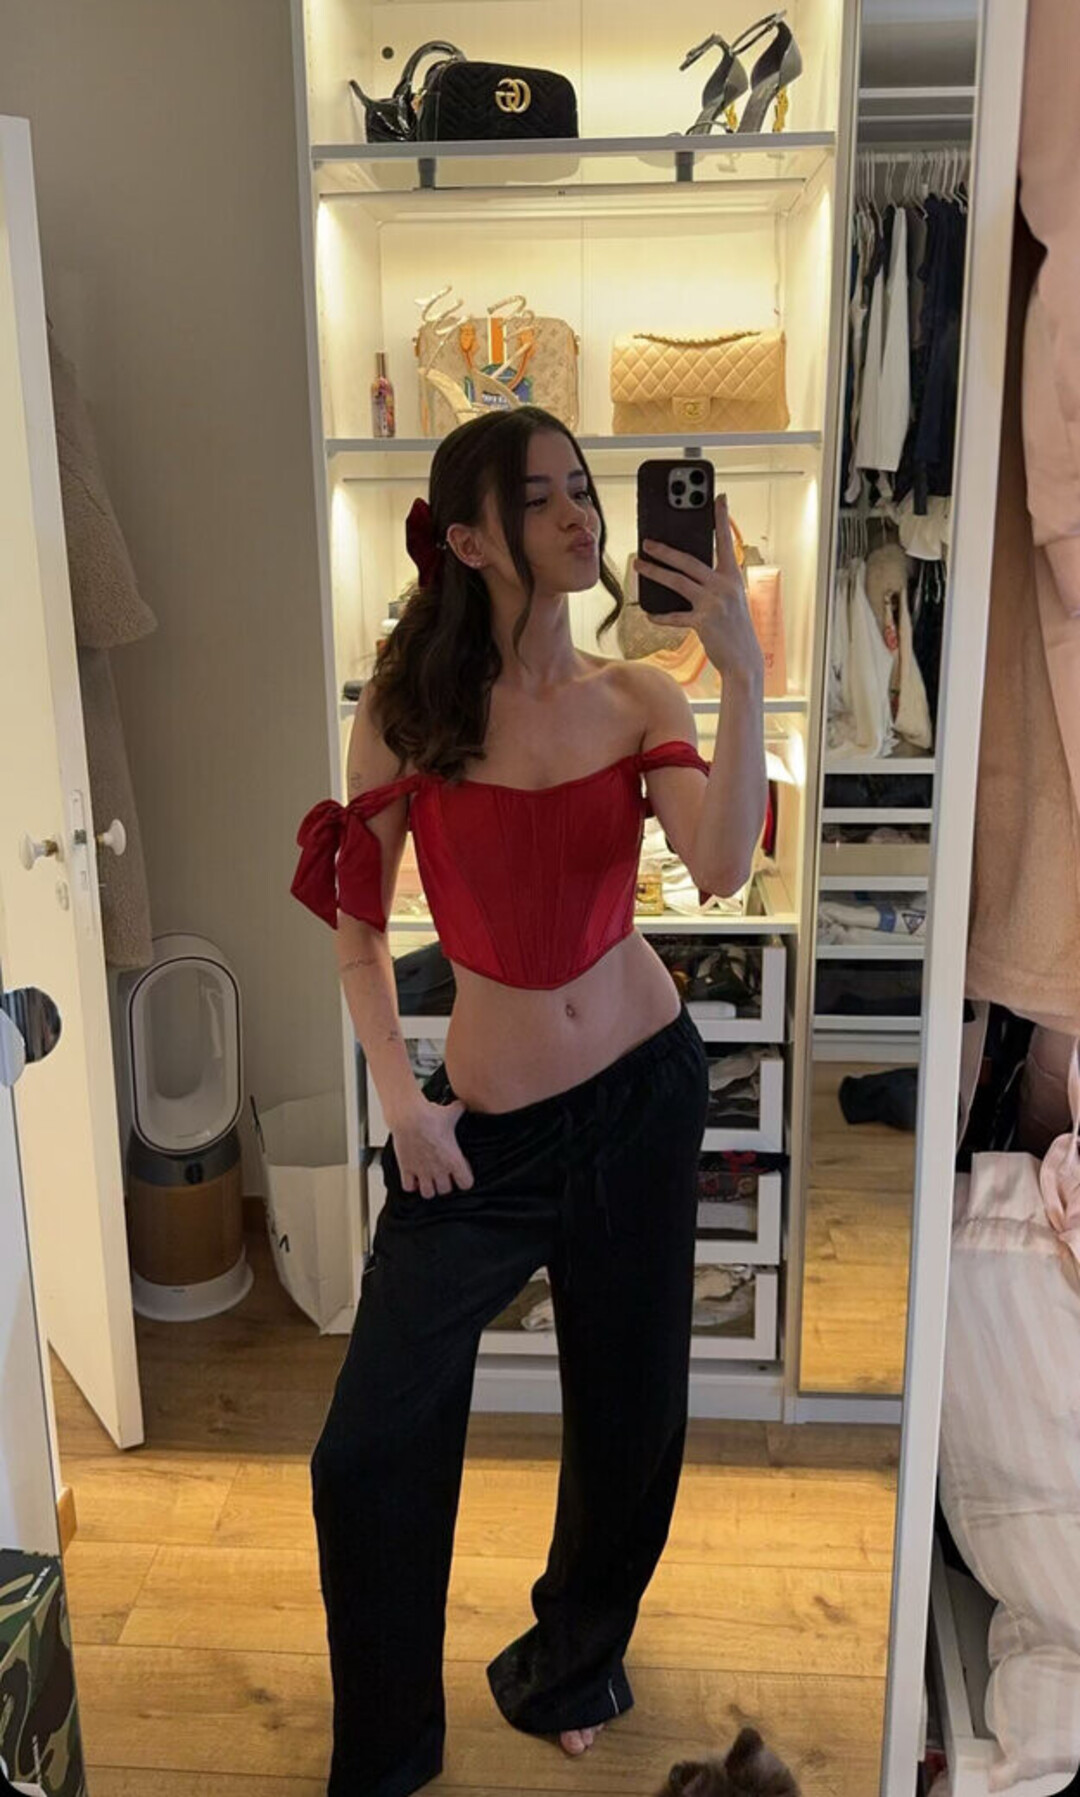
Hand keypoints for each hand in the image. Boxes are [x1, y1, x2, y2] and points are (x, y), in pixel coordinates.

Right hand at [389, 1096, 474, 1199]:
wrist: (408, 1116)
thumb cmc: (430, 1116)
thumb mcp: (451, 1112)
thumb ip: (459, 1111)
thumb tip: (463, 1104)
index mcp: (453, 1160)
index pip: (466, 1184)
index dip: (464, 1178)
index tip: (460, 1171)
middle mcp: (439, 1170)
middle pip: (445, 1191)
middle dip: (444, 1184)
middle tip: (442, 1174)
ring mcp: (422, 1171)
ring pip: (428, 1193)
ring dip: (428, 1187)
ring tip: (428, 1177)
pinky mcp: (406, 1169)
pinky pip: (408, 1188)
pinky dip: (411, 1184)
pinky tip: (413, 1175)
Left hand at [635, 494, 764, 684]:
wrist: (744, 659)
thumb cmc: (734, 627)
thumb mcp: (730, 599)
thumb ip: (712, 582)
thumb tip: (684, 570)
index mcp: (733, 576)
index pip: (726, 541)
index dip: (722, 518)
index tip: (719, 498)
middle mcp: (724, 586)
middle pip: (689, 561)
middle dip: (665, 550)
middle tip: (647, 542)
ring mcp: (713, 603)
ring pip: (677, 582)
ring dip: (654, 573)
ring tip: (638, 566)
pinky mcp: (703, 622)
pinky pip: (675, 616)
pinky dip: (661, 615)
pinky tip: (649, 613)